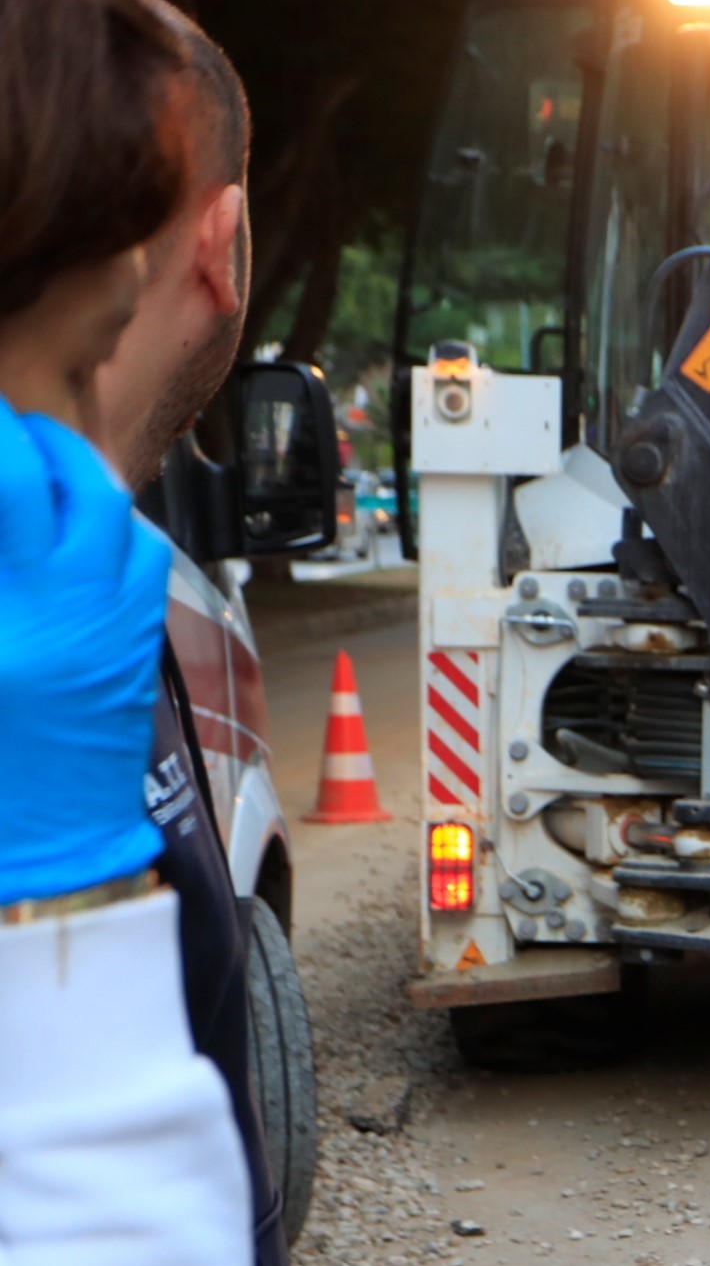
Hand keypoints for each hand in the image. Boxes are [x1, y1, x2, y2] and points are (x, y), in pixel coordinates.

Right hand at [0, 410, 170, 902]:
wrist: (49, 839)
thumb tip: (7, 516)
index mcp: (14, 616)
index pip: (9, 493)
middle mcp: (76, 610)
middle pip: (77, 488)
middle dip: (36, 444)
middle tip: (2, 426)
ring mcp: (119, 623)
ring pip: (121, 519)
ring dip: (79, 478)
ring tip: (36, 464)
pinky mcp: (139, 642)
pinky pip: (141, 560)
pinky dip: (109, 526)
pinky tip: (74, 526)